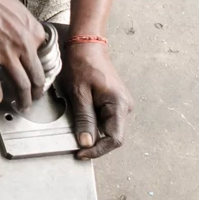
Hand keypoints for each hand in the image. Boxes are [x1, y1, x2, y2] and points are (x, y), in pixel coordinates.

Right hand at [0, 0, 46, 106]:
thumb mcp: (22, 13)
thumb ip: (29, 31)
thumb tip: (32, 43)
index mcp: (34, 34)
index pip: (45, 61)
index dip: (43, 74)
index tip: (39, 80)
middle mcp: (23, 46)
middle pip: (35, 77)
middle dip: (37, 93)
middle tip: (34, 99)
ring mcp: (5, 52)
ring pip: (20, 82)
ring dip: (22, 98)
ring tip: (21, 105)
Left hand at [61, 41, 132, 158]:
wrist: (86, 46)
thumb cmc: (81, 65)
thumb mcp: (79, 93)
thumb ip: (84, 119)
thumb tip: (87, 143)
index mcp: (119, 105)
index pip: (114, 138)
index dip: (98, 150)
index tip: (80, 154)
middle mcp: (125, 106)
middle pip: (112, 135)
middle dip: (94, 143)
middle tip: (74, 145)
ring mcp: (120, 104)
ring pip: (107, 128)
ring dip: (93, 133)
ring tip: (75, 131)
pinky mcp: (113, 102)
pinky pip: (104, 119)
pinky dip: (93, 124)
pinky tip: (80, 121)